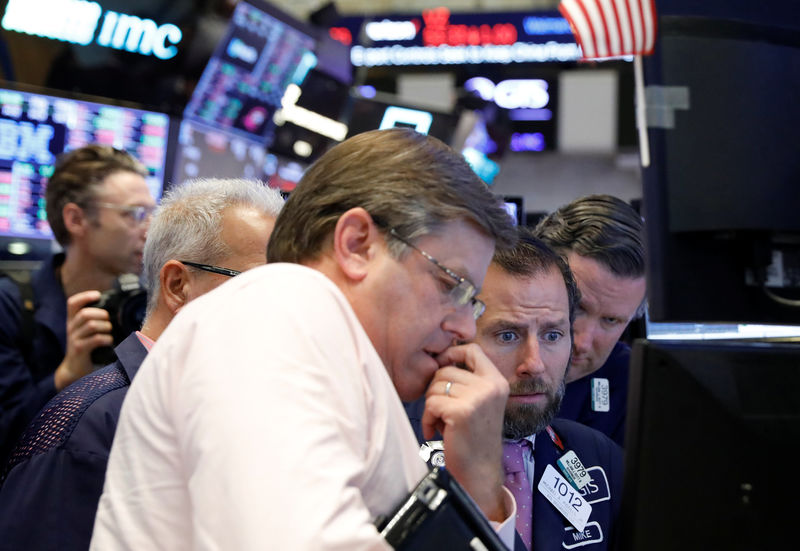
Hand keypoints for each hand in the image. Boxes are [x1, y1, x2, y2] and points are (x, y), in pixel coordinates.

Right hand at [53, 290, 112, 390]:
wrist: (74, 369)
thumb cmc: (86, 347)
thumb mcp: (86, 331)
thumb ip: (94, 320)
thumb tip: (114, 309)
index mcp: (72, 321)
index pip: (72, 303)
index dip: (84, 296)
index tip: (98, 295)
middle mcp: (71, 328)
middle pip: (85, 313)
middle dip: (101, 314)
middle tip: (108, 320)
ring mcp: (74, 339)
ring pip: (91, 325)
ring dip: (105, 327)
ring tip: (109, 331)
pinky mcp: (79, 350)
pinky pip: (95, 339)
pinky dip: (106, 339)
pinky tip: (109, 341)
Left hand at [421, 342, 508, 521]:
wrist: (479, 472)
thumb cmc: (473, 437)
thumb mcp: (479, 402)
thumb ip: (468, 380)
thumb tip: (440, 358)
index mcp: (497, 381)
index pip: (473, 349)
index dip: (452, 353)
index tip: (442, 366)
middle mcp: (491, 386)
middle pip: (445, 369)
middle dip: (435, 389)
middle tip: (442, 411)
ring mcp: (478, 398)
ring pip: (434, 387)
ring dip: (431, 406)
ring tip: (442, 423)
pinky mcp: (461, 412)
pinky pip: (430, 404)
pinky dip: (427, 419)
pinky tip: (436, 432)